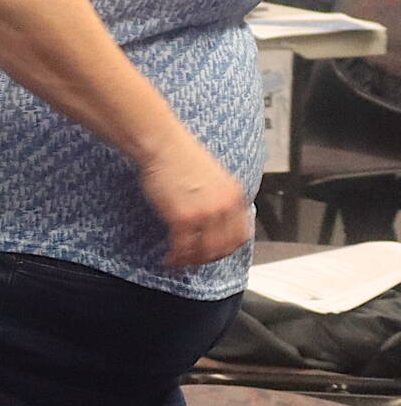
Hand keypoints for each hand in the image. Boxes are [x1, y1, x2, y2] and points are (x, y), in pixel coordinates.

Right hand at [140, 138, 252, 266]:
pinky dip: (176, 257)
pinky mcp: (183, 217)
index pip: (241, 235)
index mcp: (235, 196)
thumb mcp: (213, 178)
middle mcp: (225, 207)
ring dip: (191, 261)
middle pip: (224, 247)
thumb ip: (219, 199)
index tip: (214, 252)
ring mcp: (205, 213)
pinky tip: (169, 258)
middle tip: (194, 260)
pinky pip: (183, 247)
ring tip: (179, 261)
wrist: (164, 145)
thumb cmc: (181, 156)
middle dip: (207, 258)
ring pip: (205, 251)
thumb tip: (213, 220)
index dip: (226, 249)